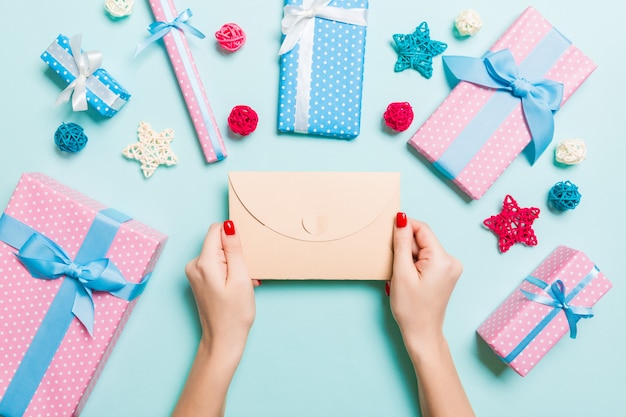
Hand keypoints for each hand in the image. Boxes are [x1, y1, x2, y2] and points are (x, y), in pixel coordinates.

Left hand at [174, 220, 258, 416]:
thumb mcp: (241, 278)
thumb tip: (229, 226)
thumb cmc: (234, 314)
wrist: (223, 341)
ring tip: (243, 284)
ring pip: (218, 255)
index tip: (243, 253)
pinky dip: (229, 273)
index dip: (233, 238)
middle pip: (218, 243)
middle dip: (235, 254)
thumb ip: (234, 249)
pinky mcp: (198, 280)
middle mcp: (194, 265)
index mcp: (203, 262)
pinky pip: (216, 265)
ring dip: (234, 265)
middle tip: (245, 275)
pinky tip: (237, 287)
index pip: (216, 230)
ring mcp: (194, 274)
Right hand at [388, 213, 462, 355]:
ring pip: (423, 249)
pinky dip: (414, 263)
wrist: (422, 334)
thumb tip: (401, 218)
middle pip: (423, 239)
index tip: (388, 234)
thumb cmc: (411, 308)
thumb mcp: (401, 273)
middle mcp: (451, 261)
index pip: (422, 229)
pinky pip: (427, 259)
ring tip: (401, 275)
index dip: (404, 227)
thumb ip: (402, 243)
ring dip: (408, 256)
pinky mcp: (446, 274)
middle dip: (405, 247)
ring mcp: (450, 268)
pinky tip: (408, 277)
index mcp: (443, 259)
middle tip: (395, 265)